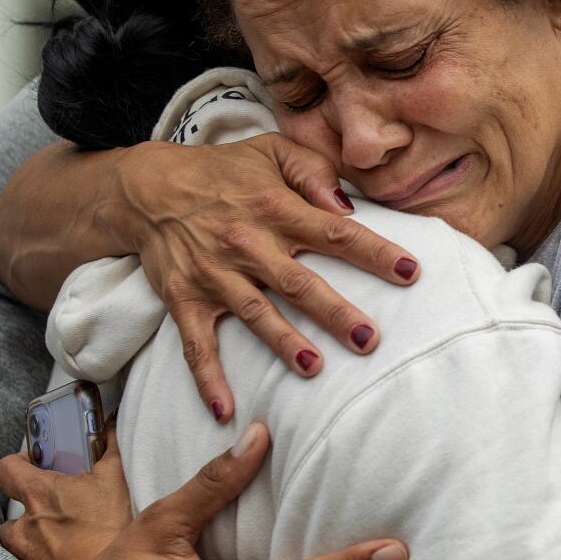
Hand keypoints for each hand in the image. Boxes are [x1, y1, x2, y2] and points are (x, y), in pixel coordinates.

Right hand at [0, 135, 421, 419]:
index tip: (411, 272)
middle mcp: (247, 243)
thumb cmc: (223, 170)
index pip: (334, 233)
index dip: (374, 252)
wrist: (149, 188)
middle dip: (335, 311)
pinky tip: (225, 409)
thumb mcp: (271, 149)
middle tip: (370, 339)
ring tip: (313, 366)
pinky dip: (207, 378)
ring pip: (254, 313)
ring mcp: (214, 275)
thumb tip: (346, 206)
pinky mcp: (185, 299)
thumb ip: (313, 171)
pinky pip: (196, 344)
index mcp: (276, 207)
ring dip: (282, 341)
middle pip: (298, 282)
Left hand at [0, 424, 133, 559]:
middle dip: (25, 509)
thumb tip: (111, 421)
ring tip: (60, 541)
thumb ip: (110, 445)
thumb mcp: (117, 479)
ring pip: (17, 544)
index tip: (32, 464)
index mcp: (39, 493)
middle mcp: (25, 525)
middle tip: (52, 508)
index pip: (4, 468)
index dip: (16, 464)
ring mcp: (27, 556)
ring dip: (31, 540)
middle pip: (9, 512)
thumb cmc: (113, 531)